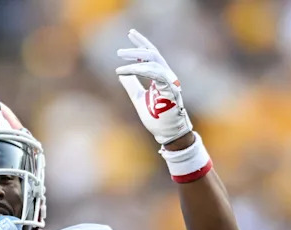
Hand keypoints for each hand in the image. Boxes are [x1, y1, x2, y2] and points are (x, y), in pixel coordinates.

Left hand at [116, 30, 192, 146]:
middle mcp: (166, 76)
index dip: (141, 44)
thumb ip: (131, 85)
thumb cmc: (156, 118)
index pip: (151, 55)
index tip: (130, 34)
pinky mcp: (170, 90)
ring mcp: (170, 82)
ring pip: (154, 61)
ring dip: (135, 60)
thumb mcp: (138, 98)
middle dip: (137, 48)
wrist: (167, 133)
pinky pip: (157, 74)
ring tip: (120, 63)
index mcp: (160, 77)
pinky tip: (126, 70)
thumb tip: (121, 73)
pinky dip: (141, 70)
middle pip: (153, 54)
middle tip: (119, 51)